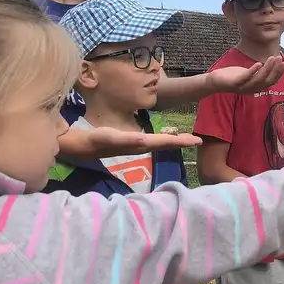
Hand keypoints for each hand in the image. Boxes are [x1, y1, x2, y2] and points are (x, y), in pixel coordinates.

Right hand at [63, 126, 202, 158]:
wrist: (85, 146)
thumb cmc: (98, 139)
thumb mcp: (112, 137)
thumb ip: (128, 139)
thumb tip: (145, 139)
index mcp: (140, 144)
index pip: (165, 143)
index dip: (181, 141)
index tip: (198, 141)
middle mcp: (142, 146)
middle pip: (167, 145)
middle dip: (183, 142)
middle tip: (199, 140)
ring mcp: (138, 146)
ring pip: (161, 143)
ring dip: (175, 141)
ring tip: (188, 138)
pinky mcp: (133, 143)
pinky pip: (154, 141)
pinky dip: (164, 139)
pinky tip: (167, 137)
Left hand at [208, 56, 283, 94]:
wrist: (215, 81)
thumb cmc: (233, 77)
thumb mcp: (249, 74)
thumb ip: (259, 72)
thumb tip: (271, 63)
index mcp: (256, 87)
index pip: (271, 81)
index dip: (279, 73)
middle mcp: (252, 89)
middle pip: (268, 81)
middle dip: (276, 71)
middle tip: (282, 61)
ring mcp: (244, 87)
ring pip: (259, 79)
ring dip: (267, 69)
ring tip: (272, 58)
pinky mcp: (235, 83)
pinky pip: (246, 77)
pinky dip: (253, 70)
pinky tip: (259, 63)